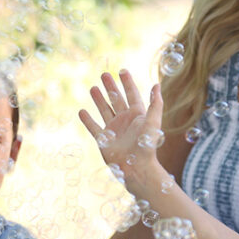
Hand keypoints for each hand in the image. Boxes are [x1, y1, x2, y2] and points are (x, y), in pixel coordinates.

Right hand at [78, 70, 164, 187]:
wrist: (137, 167)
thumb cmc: (147, 146)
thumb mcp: (153, 122)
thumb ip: (155, 104)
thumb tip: (156, 85)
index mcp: (137, 115)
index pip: (132, 94)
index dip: (127, 83)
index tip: (122, 71)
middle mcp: (125, 121)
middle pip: (116, 100)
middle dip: (110, 87)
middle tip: (104, 74)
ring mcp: (114, 130)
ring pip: (104, 110)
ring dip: (99, 99)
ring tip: (93, 88)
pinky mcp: (104, 140)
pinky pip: (93, 127)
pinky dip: (87, 120)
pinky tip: (82, 111)